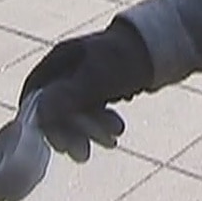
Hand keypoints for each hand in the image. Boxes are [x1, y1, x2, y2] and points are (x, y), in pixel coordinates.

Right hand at [17, 16, 152, 162]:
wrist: (166, 44)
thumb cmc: (128, 58)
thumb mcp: (98, 78)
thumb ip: (68, 95)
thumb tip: (39, 114)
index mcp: (61, 59)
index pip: (35, 92)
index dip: (38, 120)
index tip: (50, 143)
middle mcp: (69, 65)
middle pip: (57, 105)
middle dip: (71, 132)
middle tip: (82, 156)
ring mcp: (86, 74)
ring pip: (79, 110)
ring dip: (91, 129)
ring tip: (112, 141)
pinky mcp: (104, 82)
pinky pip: (96, 108)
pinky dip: (103, 121)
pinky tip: (118, 129)